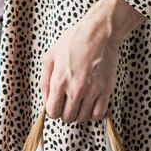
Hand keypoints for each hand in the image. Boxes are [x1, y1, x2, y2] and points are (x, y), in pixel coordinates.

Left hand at [40, 0, 144, 122]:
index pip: (53, 112)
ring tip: (79, 103)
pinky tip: (91, 105)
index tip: (56, 105)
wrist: (99, 32)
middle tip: (68, 103)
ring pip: (83, 118)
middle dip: (65, 113)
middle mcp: (76, 89)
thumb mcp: (50, 57)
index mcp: (59, 81)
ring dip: (79, 113)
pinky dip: (93, 114)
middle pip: (67, 118)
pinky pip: (98, 114)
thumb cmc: (74, 42)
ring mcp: (92, 91)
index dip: (53, 110)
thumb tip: (45, 101)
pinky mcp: (106, 90)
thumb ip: (44, 82)